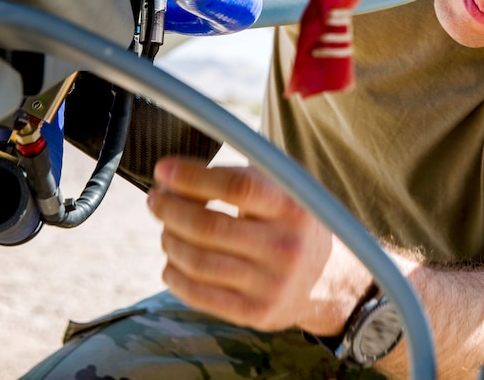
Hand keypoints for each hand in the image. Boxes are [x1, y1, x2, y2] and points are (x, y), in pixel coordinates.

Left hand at [147, 156, 370, 333]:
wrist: (328, 278)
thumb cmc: (290, 222)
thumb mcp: (283, 190)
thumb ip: (239, 177)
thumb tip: (173, 175)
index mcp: (293, 206)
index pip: (236, 186)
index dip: (192, 177)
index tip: (162, 170)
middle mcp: (286, 246)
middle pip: (208, 226)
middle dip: (169, 210)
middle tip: (155, 200)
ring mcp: (272, 284)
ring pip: (197, 261)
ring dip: (170, 240)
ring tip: (166, 230)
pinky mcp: (257, 313)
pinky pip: (198, 294)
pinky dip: (174, 274)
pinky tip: (173, 261)